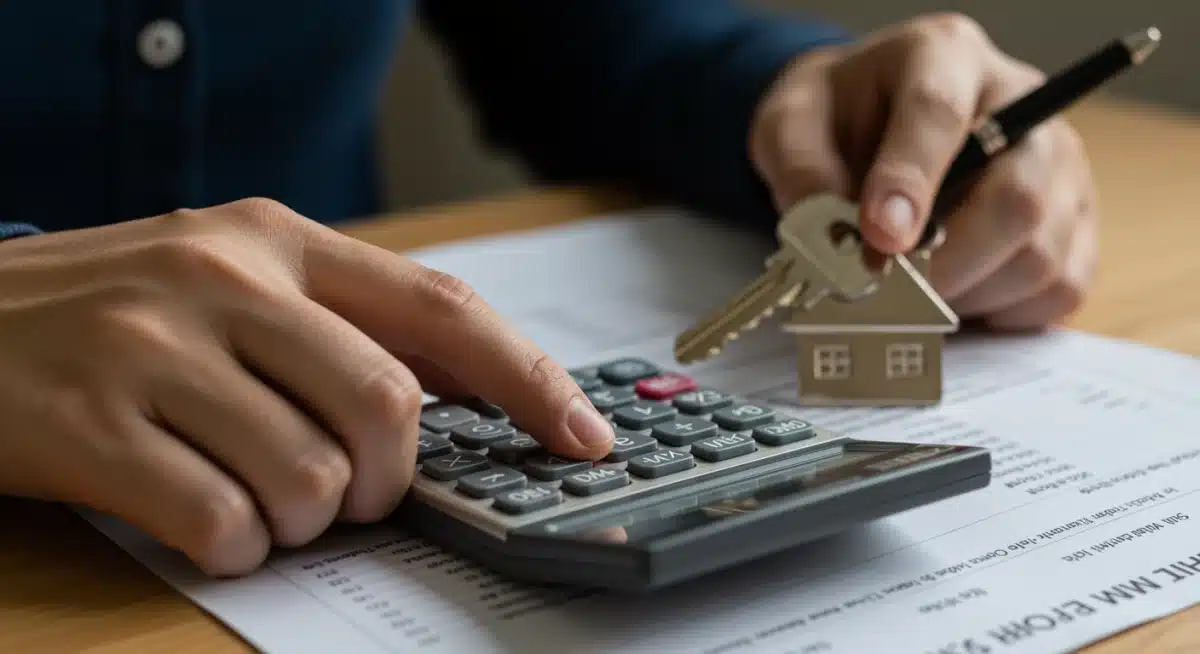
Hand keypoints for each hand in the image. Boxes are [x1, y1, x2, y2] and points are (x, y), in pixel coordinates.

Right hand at [0, 198, 613, 575]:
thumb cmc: (112, 309)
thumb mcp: (231, 278)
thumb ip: (341, 323)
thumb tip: (467, 388)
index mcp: (276, 238)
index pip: (439, 309)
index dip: (528, 379)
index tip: (583, 435)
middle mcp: (222, 279)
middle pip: (388, 407)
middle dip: (388, 480)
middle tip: (354, 491)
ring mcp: (152, 349)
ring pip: (310, 477)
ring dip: (304, 519)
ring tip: (256, 498)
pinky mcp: (88, 427)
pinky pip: (222, 524)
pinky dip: (235, 547)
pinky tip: (204, 522)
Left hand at [748, 12, 1096, 329]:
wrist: (867, 123)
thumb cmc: (836, 120)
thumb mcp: (791, 125)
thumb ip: (802, 171)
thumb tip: (829, 239)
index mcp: (943, 56)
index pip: (940, 114)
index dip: (908, 183)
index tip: (877, 239)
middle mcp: (1022, 101)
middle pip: (1018, 197)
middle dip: (947, 262)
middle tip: (890, 289)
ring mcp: (1060, 163)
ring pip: (1042, 254)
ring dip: (969, 292)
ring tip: (916, 289)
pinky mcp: (1076, 218)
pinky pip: (1060, 287)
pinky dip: (1003, 310)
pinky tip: (959, 292)